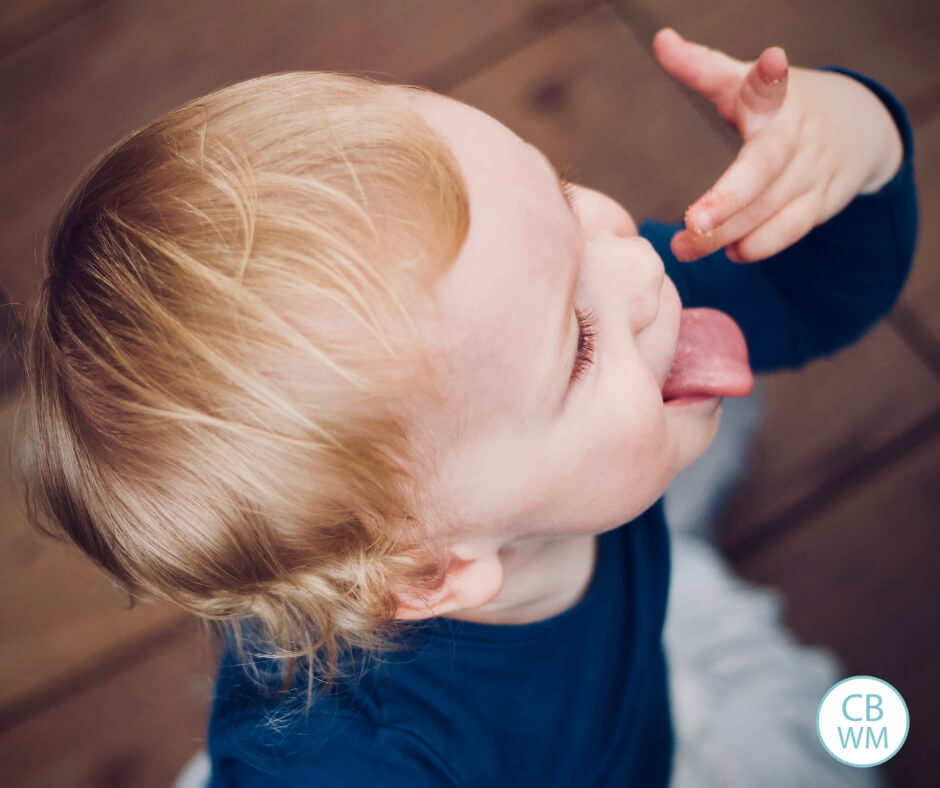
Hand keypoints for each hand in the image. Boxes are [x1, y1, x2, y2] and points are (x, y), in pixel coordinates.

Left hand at [652, 28, 903, 262]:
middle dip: (729, 198)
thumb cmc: (780, 105)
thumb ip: (701, 68)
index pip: (771, 84)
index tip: (773, 60)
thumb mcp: (744, 83)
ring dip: (727, 233)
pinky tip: (732, 254)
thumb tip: (661, 40)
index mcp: (775, 99)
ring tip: (685, 247)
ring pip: (769, 208)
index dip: (770, 74)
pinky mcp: (822, 203)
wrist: (856, 125)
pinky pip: (791, 229)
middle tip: (692, 223)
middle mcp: (797, 134)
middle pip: (763, 169)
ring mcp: (813, 171)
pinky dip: (760, 245)